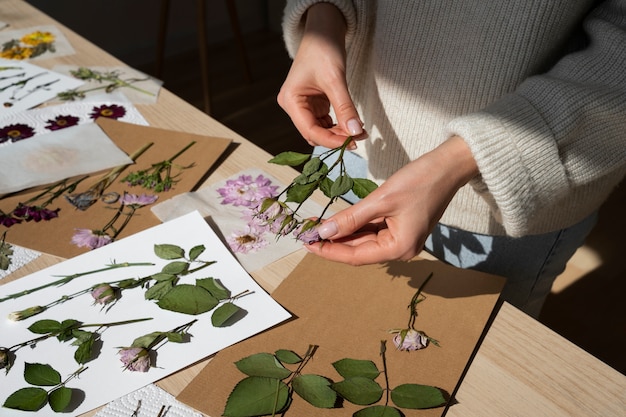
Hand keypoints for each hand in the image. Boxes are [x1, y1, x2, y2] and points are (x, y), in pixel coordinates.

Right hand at [277, 3, 364, 148]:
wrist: (324, 31)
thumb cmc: (324, 49)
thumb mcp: (335, 79)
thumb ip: (345, 108)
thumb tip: (355, 132)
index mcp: (290, 100)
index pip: (310, 130)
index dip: (331, 141)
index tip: (352, 143)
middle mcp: (293, 106)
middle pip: (314, 133)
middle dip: (336, 138)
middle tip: (359, 138)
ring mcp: (303, 106)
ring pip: (321, 130)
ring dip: (339, 134)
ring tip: (359, 132)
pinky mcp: (314, 105)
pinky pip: (325, 123)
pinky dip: (339, 126)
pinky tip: (352, 125)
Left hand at [304, 136, 478, 264]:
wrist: (448, 166)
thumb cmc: (419, 181)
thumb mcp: (380, 200)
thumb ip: (350, 218)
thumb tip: (323, 232)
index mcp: (399, 248)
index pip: (355, 256)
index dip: (329, 251)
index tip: (307, 242)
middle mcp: (401, 250)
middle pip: (358, 251)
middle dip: (332, 242)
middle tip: (307, 232)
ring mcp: (402, 239)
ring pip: (364, 241)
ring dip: (342, 234)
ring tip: (317, 226)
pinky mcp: (401, 228)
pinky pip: (373, 231)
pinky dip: (355, 226)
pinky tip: (337, 221)